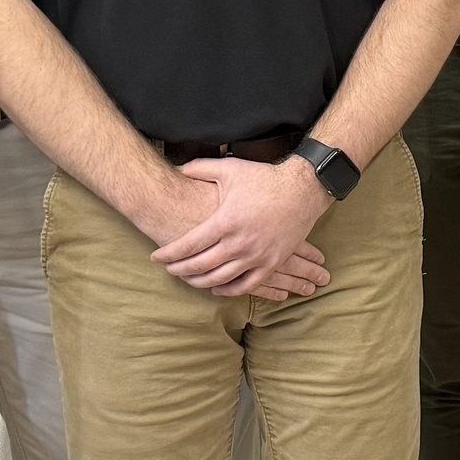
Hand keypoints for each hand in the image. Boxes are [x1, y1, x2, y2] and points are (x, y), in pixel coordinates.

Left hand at [144, 156, 332, 300]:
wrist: (302, 189)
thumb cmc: (265, 178)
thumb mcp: (230, 168)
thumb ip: (200, 168)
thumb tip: (177, 168)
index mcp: (225, 221)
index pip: (188, 245)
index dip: (169, 254)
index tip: (156, 257)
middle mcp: (239, 242)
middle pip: (200, 265)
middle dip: (179, 270)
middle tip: (168, 269)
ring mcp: (257, 255)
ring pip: (220, 279)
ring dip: (200, 282)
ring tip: (188, 279)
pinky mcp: (272, 262)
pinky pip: (247, 285)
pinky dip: (229, 290)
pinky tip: (216, 288)